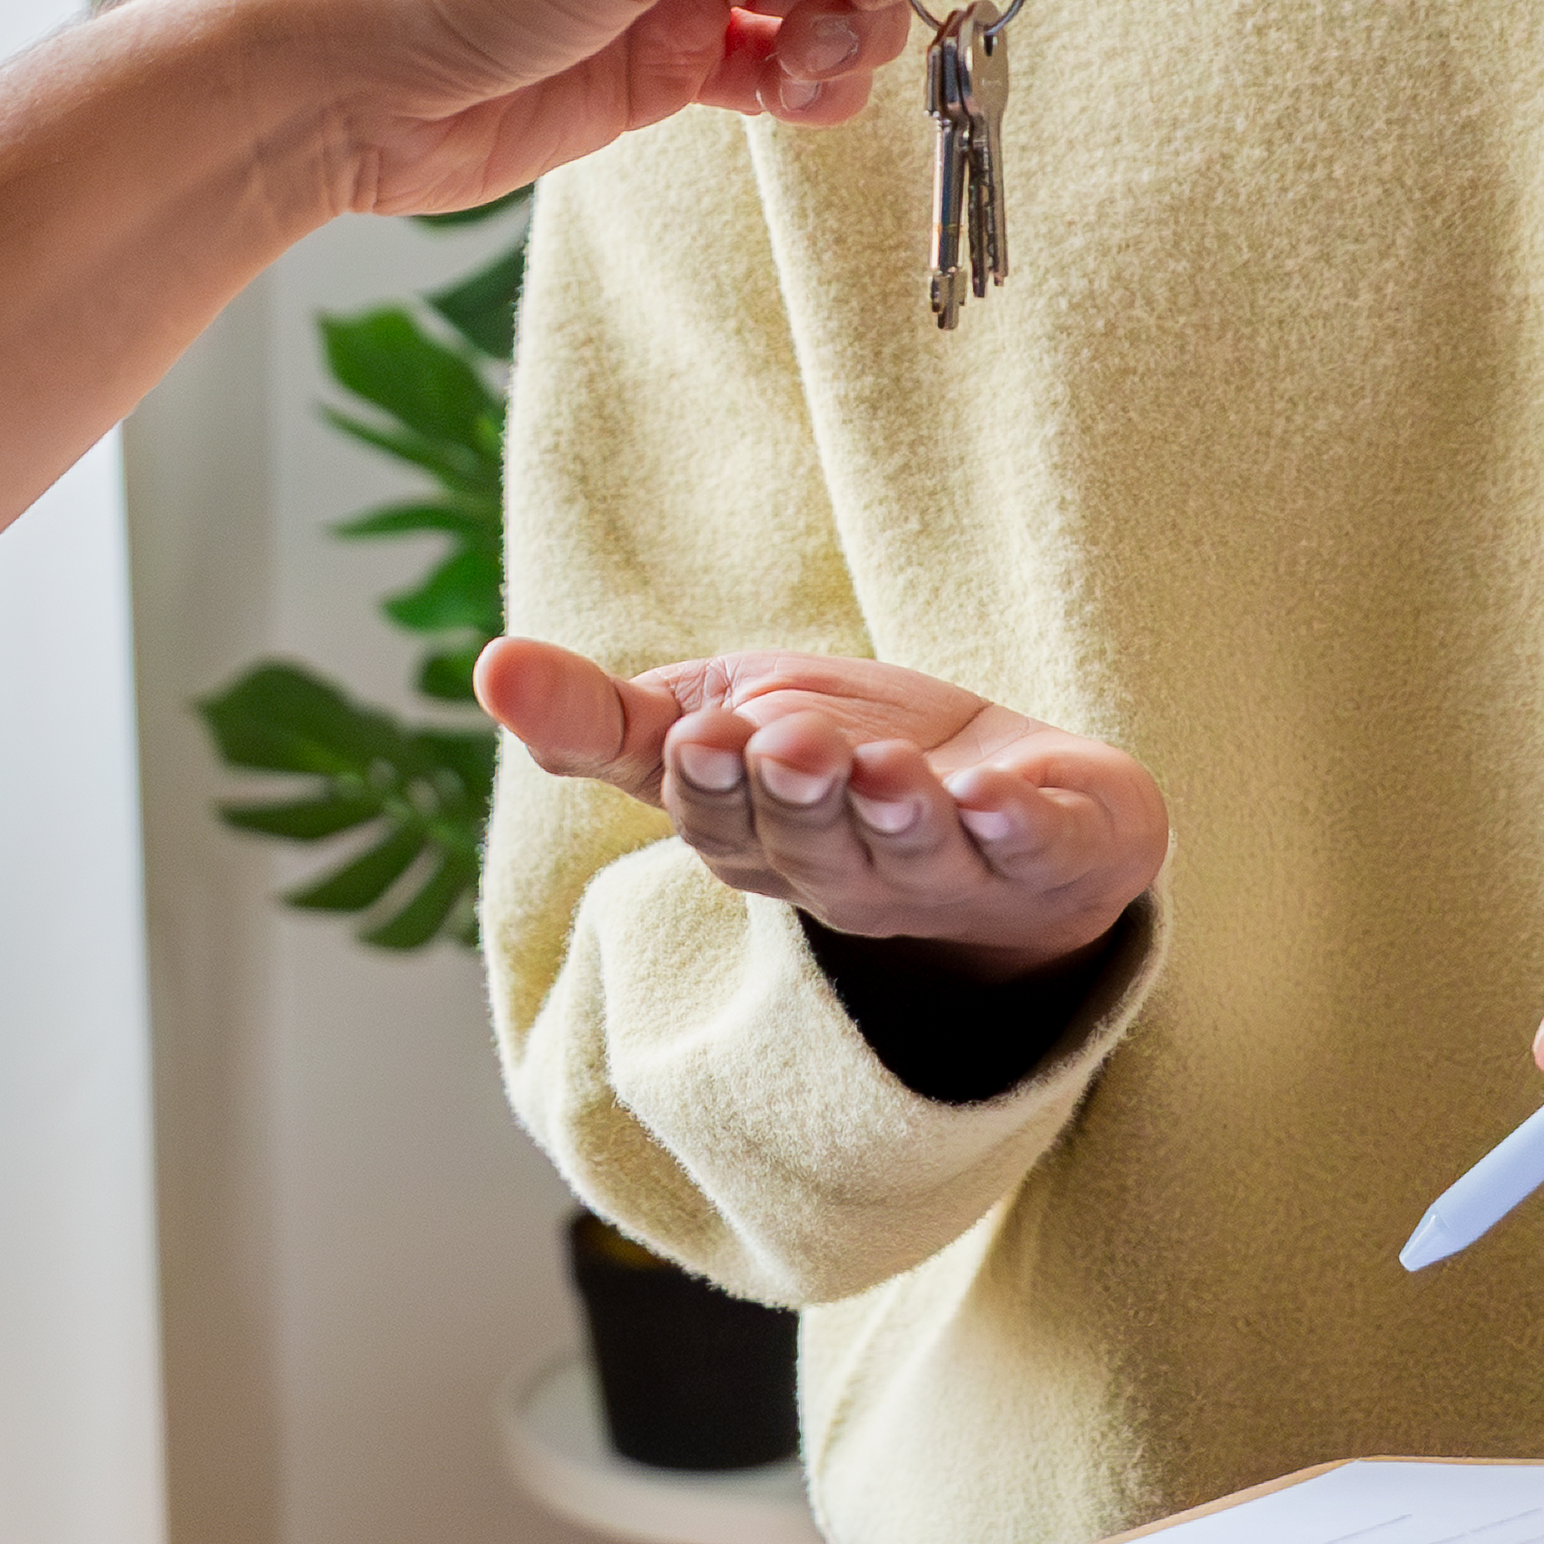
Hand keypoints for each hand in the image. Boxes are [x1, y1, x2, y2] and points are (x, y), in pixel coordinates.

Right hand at [477, 638, 1165, 982]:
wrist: (1021, 805)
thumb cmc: (843, 760)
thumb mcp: (718, 720)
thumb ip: (610, 717)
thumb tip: (489, 668)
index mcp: (764, 844)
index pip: (722, 823)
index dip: (712, 784)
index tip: (699, 736)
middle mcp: (852, 875)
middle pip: (813, 845)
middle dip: (798, 793)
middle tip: (783, 740)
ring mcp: (954, 875)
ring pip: (915, 855)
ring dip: (897, 813)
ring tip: (887, 767)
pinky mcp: (1054, 853)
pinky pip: (1037, 852)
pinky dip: (1021, 826)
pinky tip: (1002, 794)